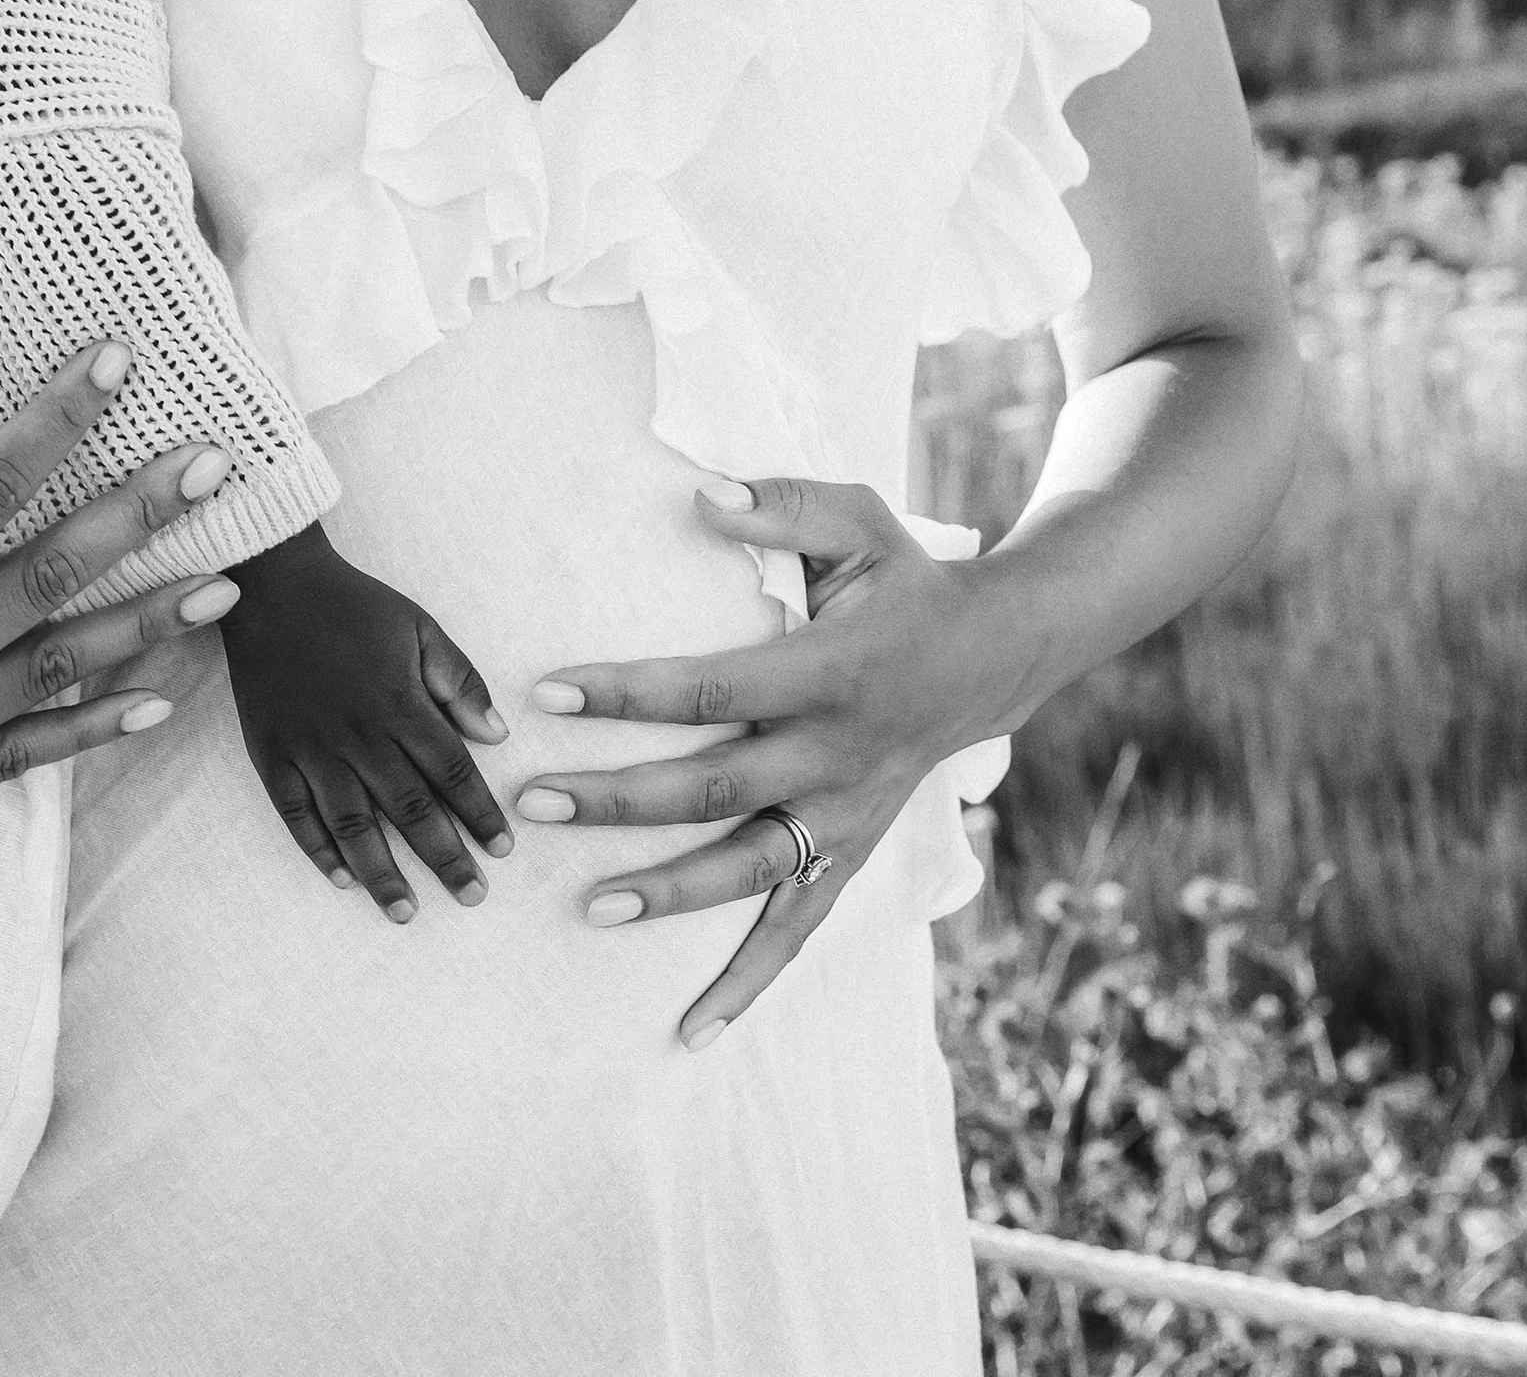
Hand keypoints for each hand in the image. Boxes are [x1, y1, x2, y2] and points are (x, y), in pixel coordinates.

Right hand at [0, 342, 244, 839]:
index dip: (58, 418)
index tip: (118, 359)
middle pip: (49, 573)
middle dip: (141, 513)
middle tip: (218, 466)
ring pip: (55, 668)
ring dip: (146, 624)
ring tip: (227, 586)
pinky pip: (22, 756)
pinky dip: (94, 727)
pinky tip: (158, 699)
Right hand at [219, 524, 512, 922]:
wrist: (273, 586)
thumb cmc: (354, 606)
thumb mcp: (419, 627)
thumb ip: (459, 681)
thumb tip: (498, 735)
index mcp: (399, 704)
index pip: (451, 770)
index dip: (480, 812)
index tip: (503, 850)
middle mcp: (357, 735)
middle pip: (409, 808)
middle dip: (444, 857)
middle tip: (473, 897)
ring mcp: (310, 749)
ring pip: (352, 824)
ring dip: (382, 872)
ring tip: (406, 912)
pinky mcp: (271, 754)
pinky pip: (295, 814)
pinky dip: (318, 850)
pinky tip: (341, 879)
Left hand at [513, 478, 999, 1048]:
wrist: (995, 655)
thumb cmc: (906, 579)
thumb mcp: (859, 520)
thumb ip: (781, 505)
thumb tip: (700, 495)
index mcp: (828, 671)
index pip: (710, 688)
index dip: (628, 692)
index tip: (547, 693)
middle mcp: (836, 755)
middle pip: (713, 788)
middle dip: (618, 800)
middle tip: (531, 804)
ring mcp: (846, 816)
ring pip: (749, 869)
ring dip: (668, 894)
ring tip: (587, 908)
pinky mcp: (852, 854)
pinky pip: (797, 929)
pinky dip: (747, 984)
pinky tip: (691, 1032)